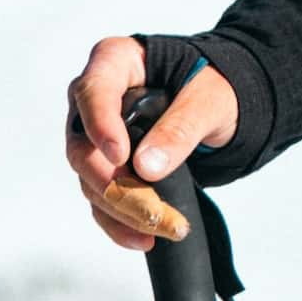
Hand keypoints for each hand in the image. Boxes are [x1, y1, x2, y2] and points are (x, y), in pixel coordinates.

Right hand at [64, 36, 239, 250]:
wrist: (218, 103)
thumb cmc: (211, 85)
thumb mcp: (208, 99)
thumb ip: (180, 128)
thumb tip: (147, 167)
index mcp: (114, 62)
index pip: (93, 92)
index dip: (101, 126)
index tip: (120, 157)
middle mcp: (94, 98)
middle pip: (83, 146)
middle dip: (114, 184)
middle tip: (151, 209)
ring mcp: (94, 134)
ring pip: (90, 179)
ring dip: (122, 209)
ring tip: (163, 227)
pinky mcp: (104, 165)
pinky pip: (100, 198)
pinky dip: (119, 222)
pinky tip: (142, 238)